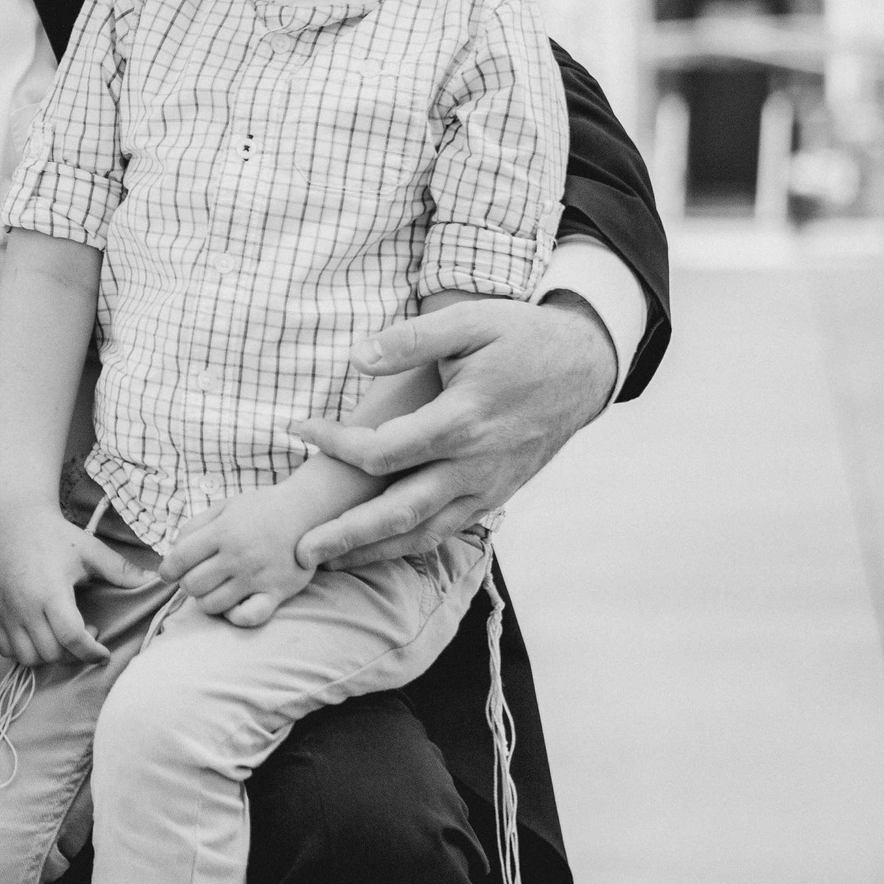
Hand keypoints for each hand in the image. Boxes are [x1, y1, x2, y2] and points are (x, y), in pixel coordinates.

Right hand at [0, 505, 153, 667]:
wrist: (17, 520)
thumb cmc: (56, 535)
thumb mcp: (91, 549)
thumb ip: (121, 570)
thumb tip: (154, 579)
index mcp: (50, 591)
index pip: (72, 638)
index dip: (92, 652)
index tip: (105, 653)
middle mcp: (25, 606)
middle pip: (52, 653)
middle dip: (74, 653)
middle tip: (87, 633)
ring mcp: (6, 612)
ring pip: (28, 657)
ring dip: (50, 655)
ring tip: (62, 636)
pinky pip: (7, 650)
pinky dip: (25, 652)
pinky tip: (40, 635)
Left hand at [158, 482, 315, 626]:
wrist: (304, 511)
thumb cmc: (260, 509)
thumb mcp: (224, 507)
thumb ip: (194, 527)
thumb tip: (172, 553)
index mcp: (223, 531)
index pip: (179, 559)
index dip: (167, 569)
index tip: (168, 573)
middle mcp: (238, 555)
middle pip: (192, 585)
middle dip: (187, 584)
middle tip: (196, 578)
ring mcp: (257, 576)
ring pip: (212, 605)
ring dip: (206, 600)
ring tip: (214, 589)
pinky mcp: (277, 592)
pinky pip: (247, 617)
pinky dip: (234, 616)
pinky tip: (233, 605)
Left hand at [292, 294, 615, 571]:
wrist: (585, 368)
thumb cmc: (522, 338)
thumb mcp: (470, 322)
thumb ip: (410, 340)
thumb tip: (355, 359)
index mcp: (462, 422)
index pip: (383, 451)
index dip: (334, 444)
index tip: (299, 430)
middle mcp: (475, 465)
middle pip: (400, 513)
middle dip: (347, 534)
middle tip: (300, 550)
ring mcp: (488, 487)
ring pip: (424, 533)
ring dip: (374, 552)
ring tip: (329, 562)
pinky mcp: (497, 495)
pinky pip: (448, 530)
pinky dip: (410, 545)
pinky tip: (379, 547)